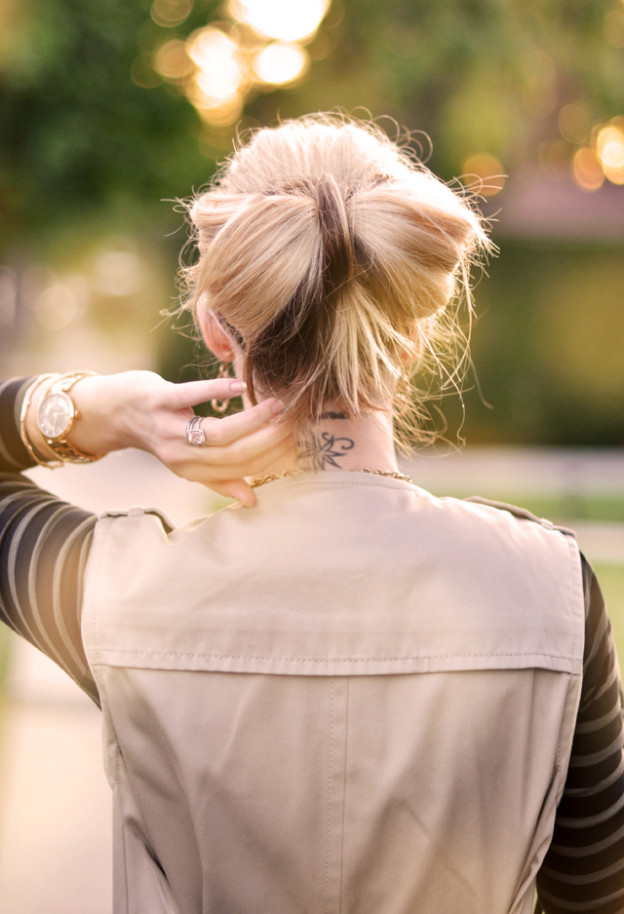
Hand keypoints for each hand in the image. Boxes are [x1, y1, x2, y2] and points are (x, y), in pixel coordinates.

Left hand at [49, 371, 291, 506]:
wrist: (112, 412)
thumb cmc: (159, 433)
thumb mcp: (188, 461)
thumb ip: (220, 479)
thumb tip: (253, 500)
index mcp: (192, 471)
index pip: (241, 470)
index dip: (271, 458)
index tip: (297, 442)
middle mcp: (181, 455)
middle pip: (235, 454)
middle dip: (269, 440)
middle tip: (294, 423)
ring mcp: (169, 427)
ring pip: (219, 432)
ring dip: (252, 420)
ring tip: (276, 406)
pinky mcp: (159, 399)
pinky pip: (192, 396)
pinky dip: (217, 391)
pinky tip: (240, 386)